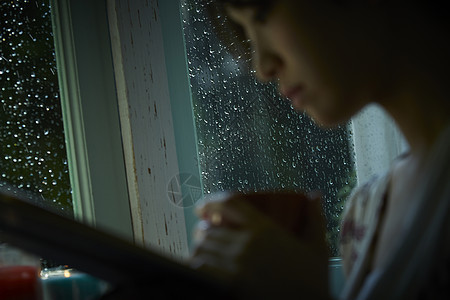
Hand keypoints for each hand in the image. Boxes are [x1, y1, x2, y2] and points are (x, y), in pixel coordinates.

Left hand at [190, 192, 330, 298]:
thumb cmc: (314, 281)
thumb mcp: (318, 246)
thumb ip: (314, 218)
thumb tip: (315, 195)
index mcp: (265, 228)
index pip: (230, 202)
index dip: (211, 201)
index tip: (201, 207)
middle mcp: (248, 242)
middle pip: (210, 229)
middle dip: (202, 233)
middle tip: (203, 238)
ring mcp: (238, 263)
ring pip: (203, 248)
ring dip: (199, 250)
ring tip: (204, 254)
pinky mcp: (232, 282)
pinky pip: (202, 268)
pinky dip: (198, 266)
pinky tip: (203, 270)